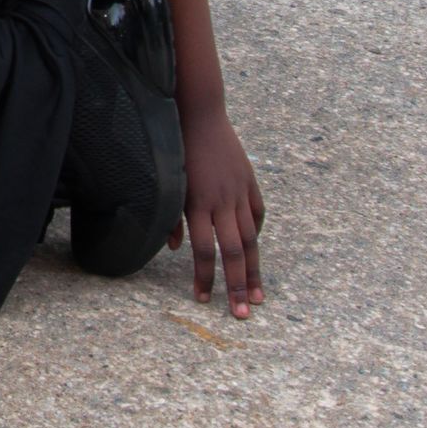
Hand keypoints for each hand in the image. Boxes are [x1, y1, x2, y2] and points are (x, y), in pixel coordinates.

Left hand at [170, 107, 264, 317]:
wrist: (198, 113)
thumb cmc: (176, 149)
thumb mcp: (168, 182)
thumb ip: (170, 216)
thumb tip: (171, 248)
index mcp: (199, 203)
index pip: (205, 252)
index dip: (204, 278)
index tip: (203, 299)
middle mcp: (222, 201)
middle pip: (234, 252)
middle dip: (237, 285)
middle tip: (242, 314)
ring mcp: (240, 192)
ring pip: (251, 239)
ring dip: (254, 270)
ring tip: (258, 296)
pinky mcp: (250, 182)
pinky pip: (256, 214)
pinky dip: (255, 231)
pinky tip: (253, 248)